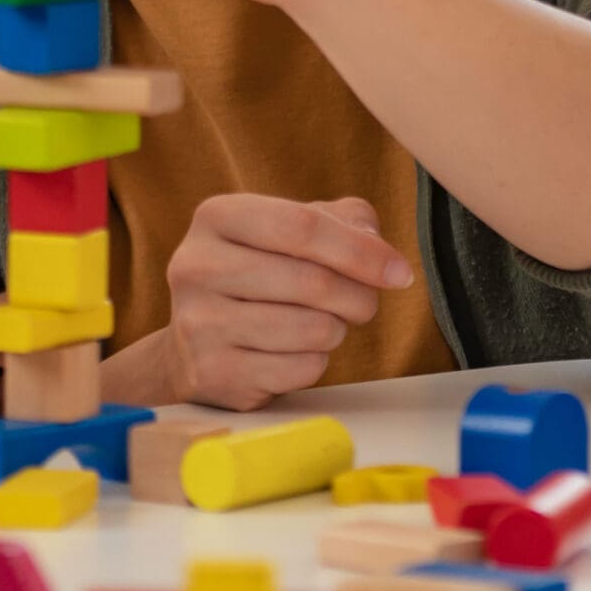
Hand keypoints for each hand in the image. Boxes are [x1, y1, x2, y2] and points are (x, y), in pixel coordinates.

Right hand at [149, 194, 411, 410]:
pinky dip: (314, 362)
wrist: (192, 343)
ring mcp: (199, 323)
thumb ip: (344, 222)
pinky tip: (294, 352)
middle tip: (366, 304)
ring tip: (323, 324)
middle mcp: (196, 266)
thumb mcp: (291, 229)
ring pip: (311, 329)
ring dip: (336, 330)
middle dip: (359, 296)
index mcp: (217, 217)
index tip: (399, 272)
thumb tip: (382, 255)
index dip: (362, 251)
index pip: (303, 226)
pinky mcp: (212, 372)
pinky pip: (299, 369)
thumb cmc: (258, 274)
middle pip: (312, 281)